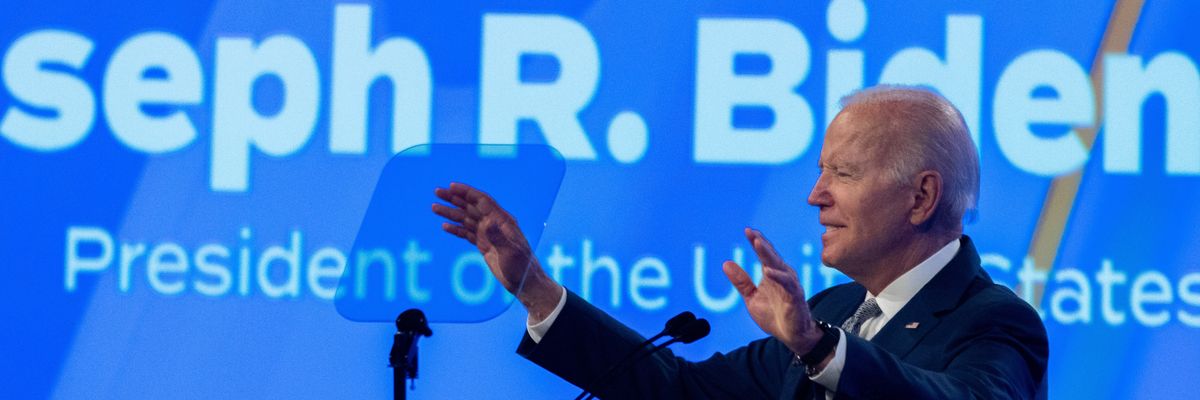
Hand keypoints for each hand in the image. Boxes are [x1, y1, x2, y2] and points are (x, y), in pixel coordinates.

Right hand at [433, 182, 561, 318]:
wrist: (525, 282)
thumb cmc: (522, 267)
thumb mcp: (511, 252)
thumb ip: (499, 238)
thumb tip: (488, 223)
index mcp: (503, 220)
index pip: (482, 201)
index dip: (467, 192)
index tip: (451, 187)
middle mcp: (495, 224)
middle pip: (471, 206)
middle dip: (454, 198)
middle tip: (437, 191)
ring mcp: (489, 234)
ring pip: (467, 219)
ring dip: (451, 213)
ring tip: (434, 207)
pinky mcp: (485, 245)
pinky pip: (467, 234)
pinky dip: (456, 229)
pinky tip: (445, 226)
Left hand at [722, 228, 823, 355]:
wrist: (792, 335)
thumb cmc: (774, 315)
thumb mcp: (751, 298)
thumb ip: (741, 282)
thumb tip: (725, 263)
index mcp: (771, 274)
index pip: (763, 254)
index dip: (756, 242)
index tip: (747, 230)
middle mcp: (782, 275)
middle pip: (771, 256)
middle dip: (761, 243)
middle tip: (751, 232)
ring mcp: (789, 285)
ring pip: (779, 266)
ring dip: (768, 254)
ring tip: (758, 243)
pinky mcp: (795, 297)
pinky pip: (787, 284)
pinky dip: (778, 277)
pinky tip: (768, 271)